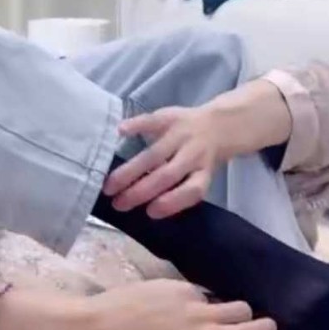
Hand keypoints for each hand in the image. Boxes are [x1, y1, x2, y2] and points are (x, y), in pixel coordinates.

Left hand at [94, 279, 283, 329]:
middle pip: (263, 328)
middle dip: (267, 327)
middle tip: (259, 325)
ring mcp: (201, 312)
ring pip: (241, 306)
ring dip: (235, 311)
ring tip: (217, 314)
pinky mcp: (187, 289)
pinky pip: (208, 294)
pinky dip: (199, 300)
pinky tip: (177, 305)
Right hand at [103, 105, 221, 217]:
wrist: (219, 124)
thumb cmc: (200, 159)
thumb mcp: (200, 175)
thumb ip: (180, 188)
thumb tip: (147, 208)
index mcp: (203, 172)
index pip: (192, 190)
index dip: (173, 202)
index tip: (149, 212)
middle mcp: (194, 154)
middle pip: (166, 175)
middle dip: (140, 192)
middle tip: (118, 204)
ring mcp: (181, 134)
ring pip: (155, 154)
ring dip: (130, 171)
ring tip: (110, 185)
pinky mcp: (170, 117)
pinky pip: (151, 122)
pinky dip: (135, 126)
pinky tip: (120, 132)